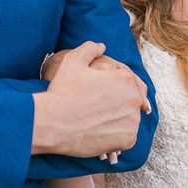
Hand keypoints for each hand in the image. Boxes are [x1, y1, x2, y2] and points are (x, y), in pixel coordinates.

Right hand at [32, 41, 150, 157]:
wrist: (52, 123)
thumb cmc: (62, 91)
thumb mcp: (73, 61)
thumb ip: (90, 48)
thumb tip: (101, 46)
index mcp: (126, 79)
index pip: (128, 79)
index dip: (114, 83)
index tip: (103, 90)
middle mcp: (134, 99)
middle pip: (132, 99)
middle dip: (120, 100)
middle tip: (102, 105)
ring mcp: (132, 121)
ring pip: (131, 118)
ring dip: (120, 117)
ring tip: (100, 118)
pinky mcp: (127, 140)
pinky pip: (127, 136)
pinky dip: (117, 134)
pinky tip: (102, 131)